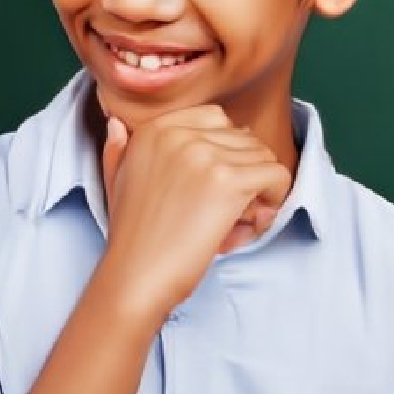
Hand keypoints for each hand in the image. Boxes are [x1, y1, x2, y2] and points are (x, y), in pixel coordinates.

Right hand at [96, 105, 292, 319]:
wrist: (136, 275)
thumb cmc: (131, 237)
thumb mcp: (116, 183)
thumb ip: (118, 150)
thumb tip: (117, 125)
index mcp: (155, 129)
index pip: (216, 118)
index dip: (227, 151)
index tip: (218, 184)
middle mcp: (180, 134)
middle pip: (245, 138)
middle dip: (246, 172)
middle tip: (229, 211)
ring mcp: (205, 155)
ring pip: (264, 156)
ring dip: (260, 189)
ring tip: (236, 222)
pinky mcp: (228, 182)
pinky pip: (277, 174)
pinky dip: (274, 199)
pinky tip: (251, 223)